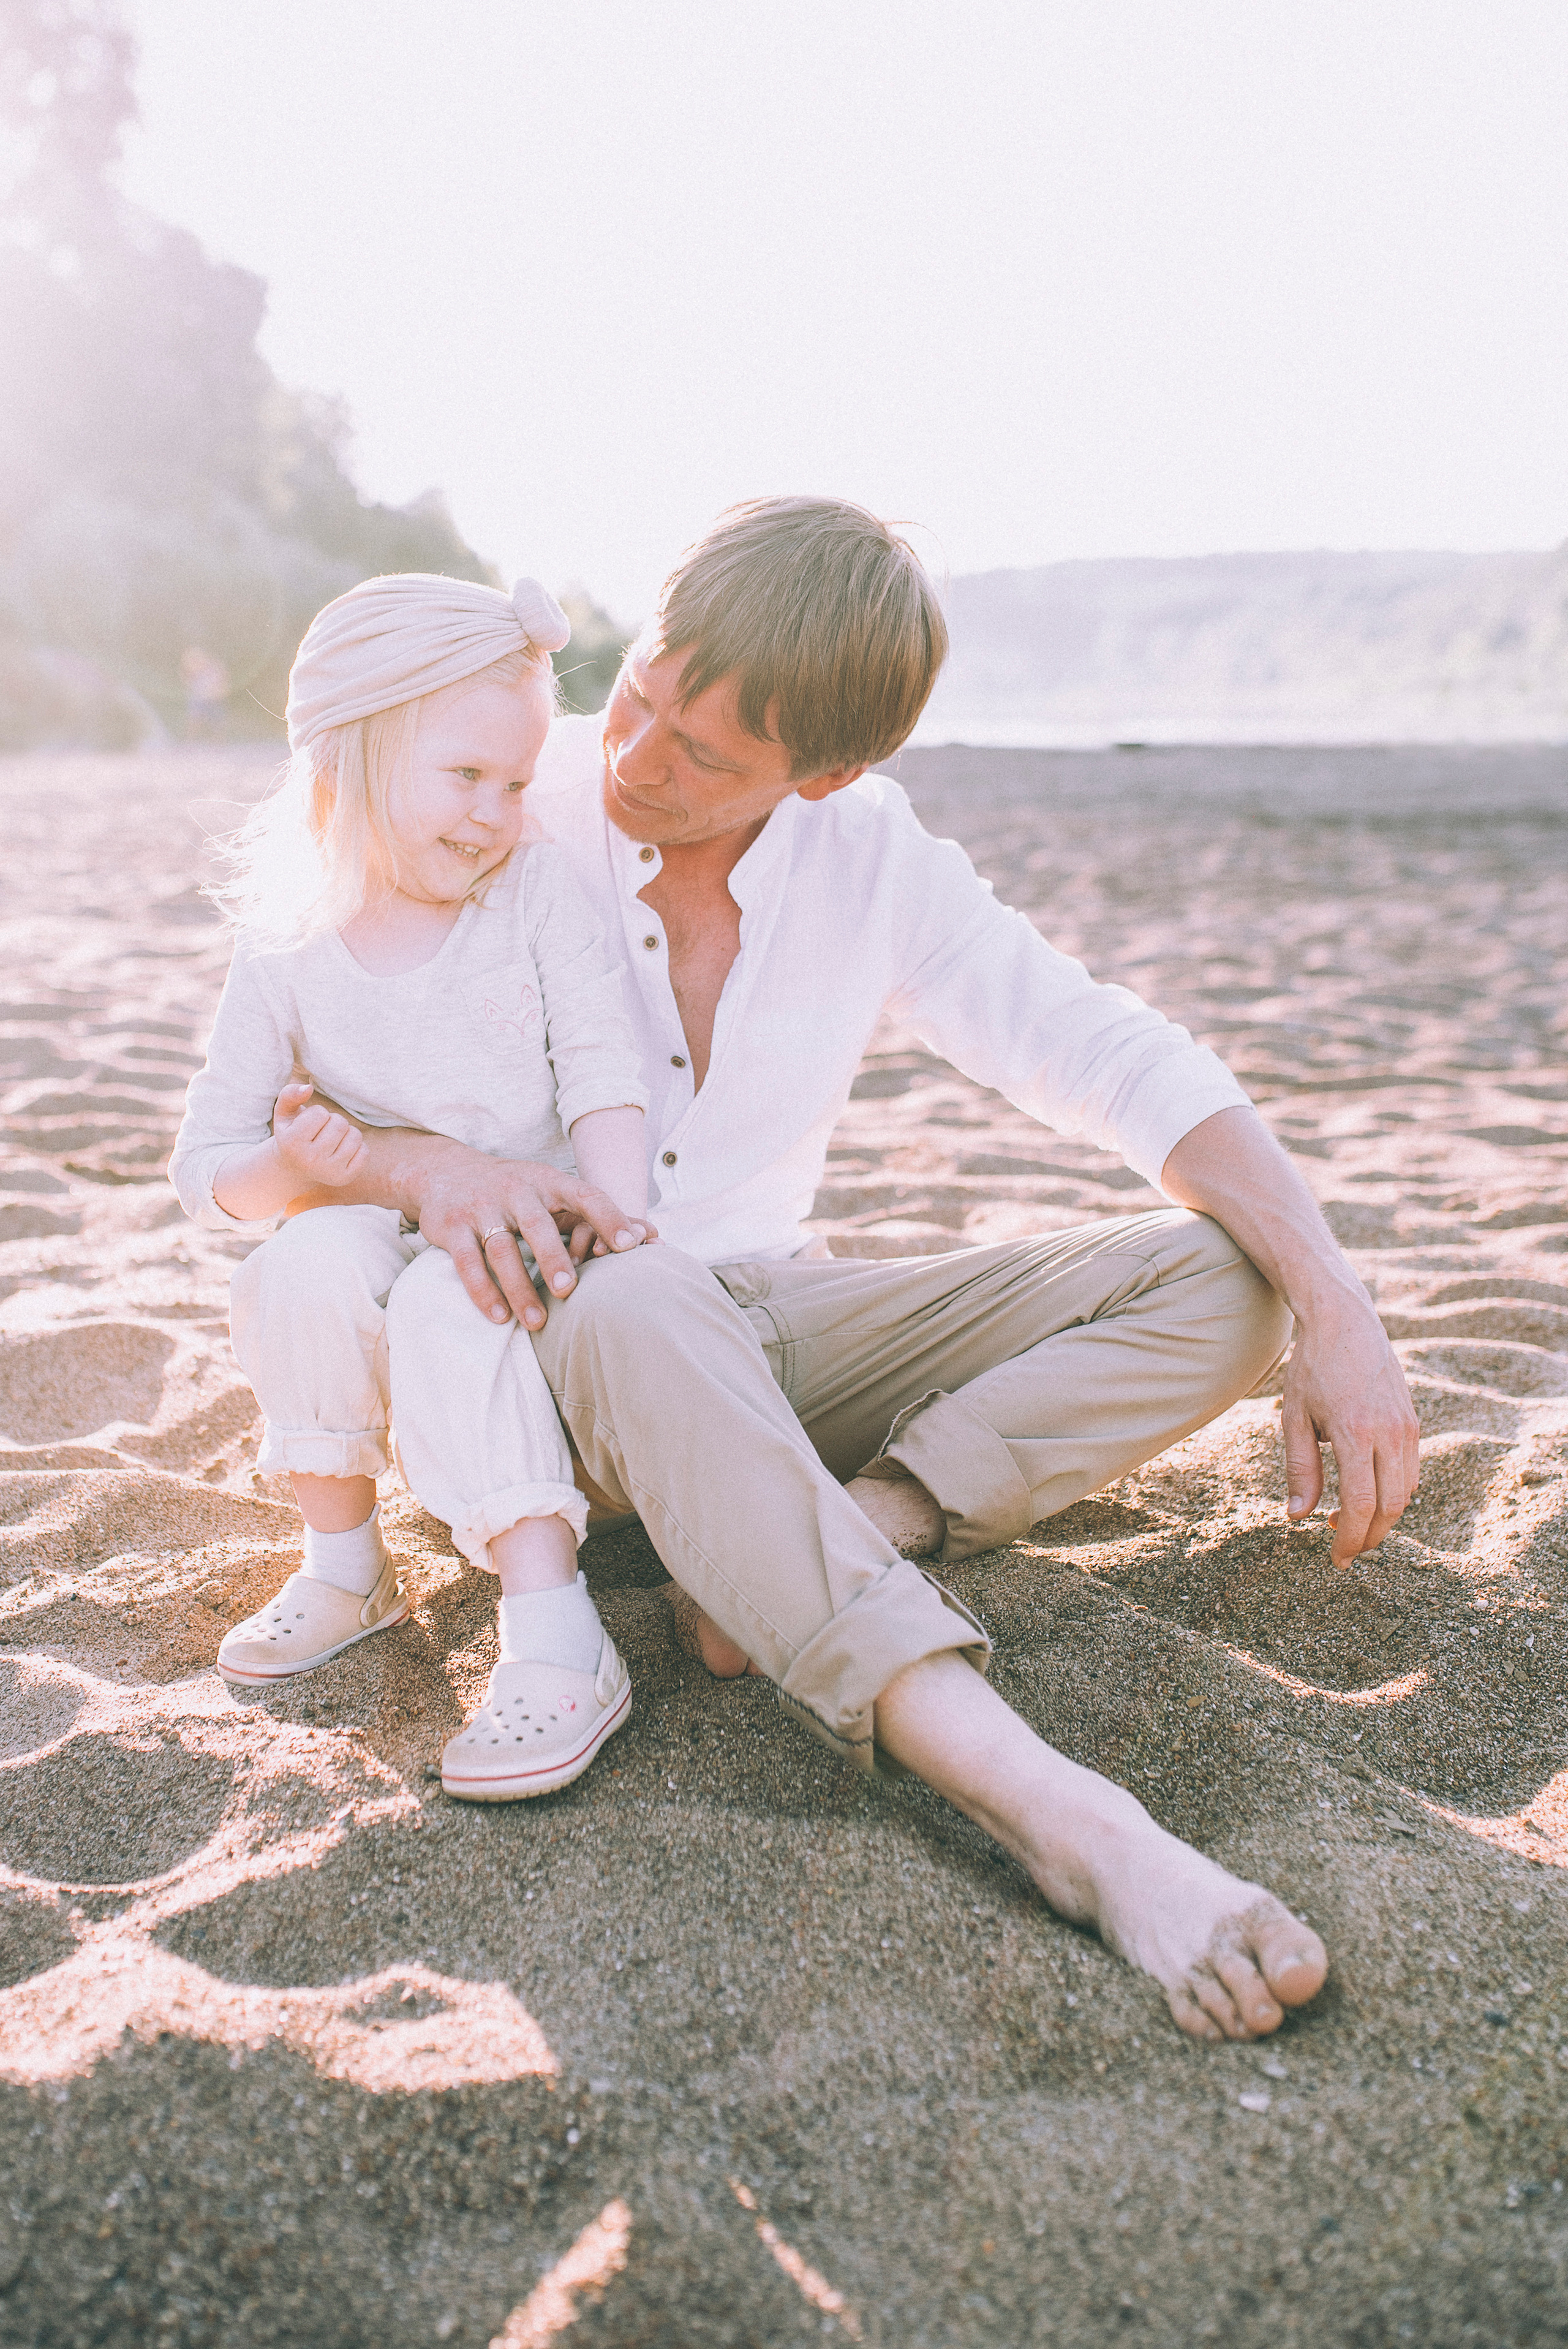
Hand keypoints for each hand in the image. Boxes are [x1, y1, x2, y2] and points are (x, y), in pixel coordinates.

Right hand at [273, 1081, 368, 1188]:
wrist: (295, 1168)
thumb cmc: (292, 1133)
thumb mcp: (284, 1114)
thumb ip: (290, 1095)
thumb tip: (308, 1088)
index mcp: (292, 1143)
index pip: (321, 1113)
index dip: (318, 1113)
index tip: (310, 1124)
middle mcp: (310, 1160)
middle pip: (340, 1123)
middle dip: (334, 1121)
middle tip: (323, 1131)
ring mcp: (329, 1172)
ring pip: (355, 1135)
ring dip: (347, 1132)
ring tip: (333, 1139)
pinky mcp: (345, 1178)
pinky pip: (365, 1151)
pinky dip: (357, 1146)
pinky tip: (341, 1150)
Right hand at [413, 1142, 656, 1328]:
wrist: (444, 1172)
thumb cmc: (516, 1190)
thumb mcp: (552, 1191)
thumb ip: (595, 1213)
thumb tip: (653, 1236)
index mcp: (548, 1181)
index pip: (584, 1195)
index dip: (608, 1217)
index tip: (629, 1244)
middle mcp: (515, 1190)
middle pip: (537, 1225)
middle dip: (554, 1257)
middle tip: (570, 1290)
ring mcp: (481, 1208)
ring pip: (501, 1249)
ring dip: (518, 1287)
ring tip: (537, 1320)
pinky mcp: (451, 1228)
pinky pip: (467, 1262)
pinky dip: (482, 1291)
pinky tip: (500, 1316)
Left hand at [1281, 1291, 1419, 1564]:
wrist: (1345, 1322)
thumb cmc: (1312, 1369)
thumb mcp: (1295, 1417)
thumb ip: (1301, 1469)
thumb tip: (1298, 1517)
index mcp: (1355, 1432)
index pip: (1361, 1504)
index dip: (1351, 1537)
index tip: (1336, 1558)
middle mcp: (1389, 1432)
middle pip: (1391, 1506)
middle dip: (1370, 1537)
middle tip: (1346, 1551)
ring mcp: (1407, 1426)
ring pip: (1406, 1492)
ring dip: (1383, 1518)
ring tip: (1351, 1524)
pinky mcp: (1413, 1421)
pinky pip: (1410, 1470)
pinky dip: (1393, 1493)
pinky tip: (1367, 1495)